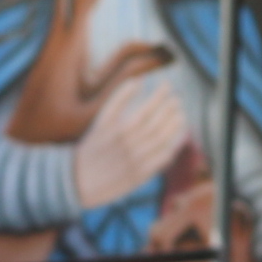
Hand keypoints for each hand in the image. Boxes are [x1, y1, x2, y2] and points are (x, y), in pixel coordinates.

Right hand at [73, 70, 183, 207]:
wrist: (80, 181)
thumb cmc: (93, 146)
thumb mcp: (101, 120)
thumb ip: (119, 99)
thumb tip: (139, 80)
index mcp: (118, 129)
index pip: (147, 108)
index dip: (160, 95)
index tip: (167, 85)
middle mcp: (129, 145)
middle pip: (158, 124)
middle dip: (171, 109)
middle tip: (177, 99)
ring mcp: (136, 161)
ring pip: (163, 141)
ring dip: (176, 126)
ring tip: (181, 115)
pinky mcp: (141, 175)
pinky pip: (163, 159)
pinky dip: (173, 146)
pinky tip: (178, 137)